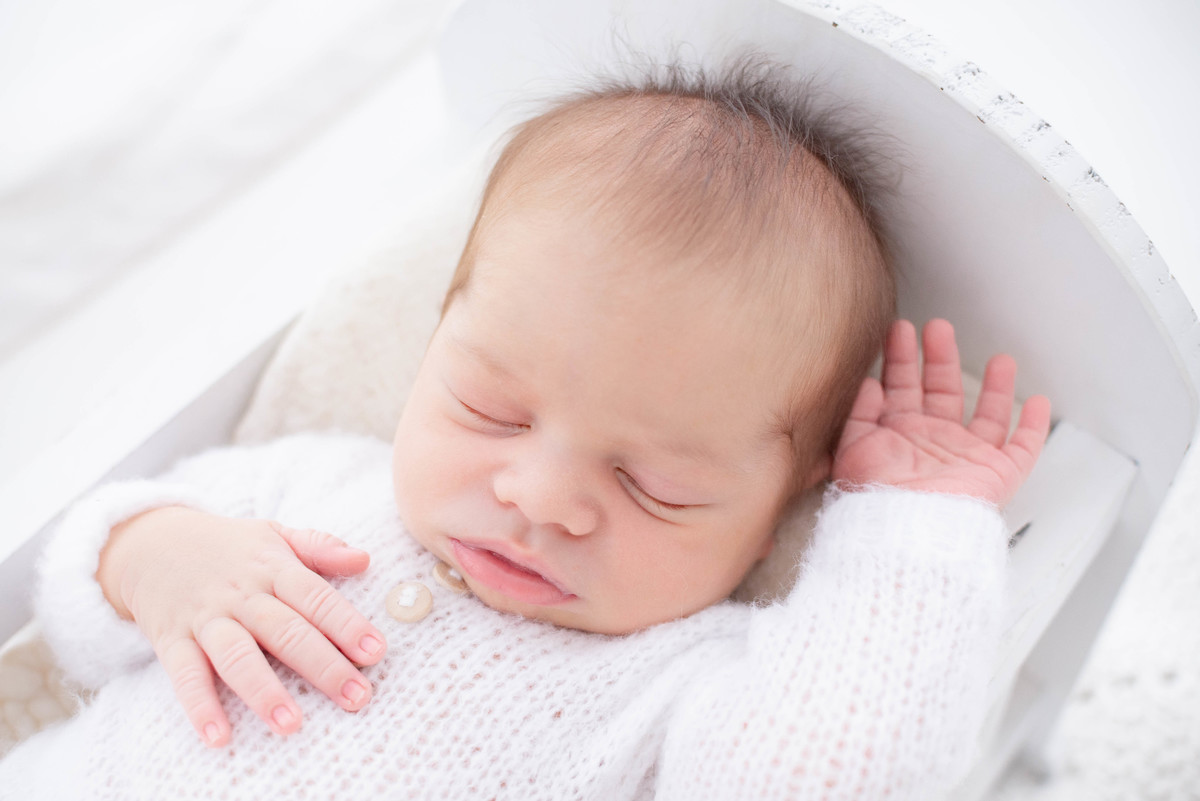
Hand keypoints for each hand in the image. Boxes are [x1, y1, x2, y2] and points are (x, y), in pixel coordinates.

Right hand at [97, 507, 386, 746]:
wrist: (150, 542)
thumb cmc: (228, 547)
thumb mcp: (274, 535)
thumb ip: (320, 546)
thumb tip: (364, 559)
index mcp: (273, 568)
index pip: (316, 597)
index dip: (347, 624)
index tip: (376, 652)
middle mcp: (242, 595)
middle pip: (286, 631)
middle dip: (323, 666)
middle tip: (356, 698)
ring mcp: (206, 619)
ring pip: (237, 656)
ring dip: (264, 691)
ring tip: (292, 724)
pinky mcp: (171, 641)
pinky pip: (185, 676)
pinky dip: (200, 706)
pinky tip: (219, 735)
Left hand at [832, 318, 1050, 506]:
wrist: (902, 531)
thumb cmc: (872, 498)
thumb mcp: (853, 448)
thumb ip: (859, 413)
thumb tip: (868, 382)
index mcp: (898, 437)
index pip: (901, 388)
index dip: (900, 358)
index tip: (899, 330)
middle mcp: (932, 445)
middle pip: (942, 392)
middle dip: (940, 358)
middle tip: (938, 327)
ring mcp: (965, 459)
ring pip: (987, 415)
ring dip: (995, 386)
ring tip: (1000, 359)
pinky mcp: (994, 476)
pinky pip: (1021, 449)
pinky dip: (1033, 427)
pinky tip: (1038, 402)